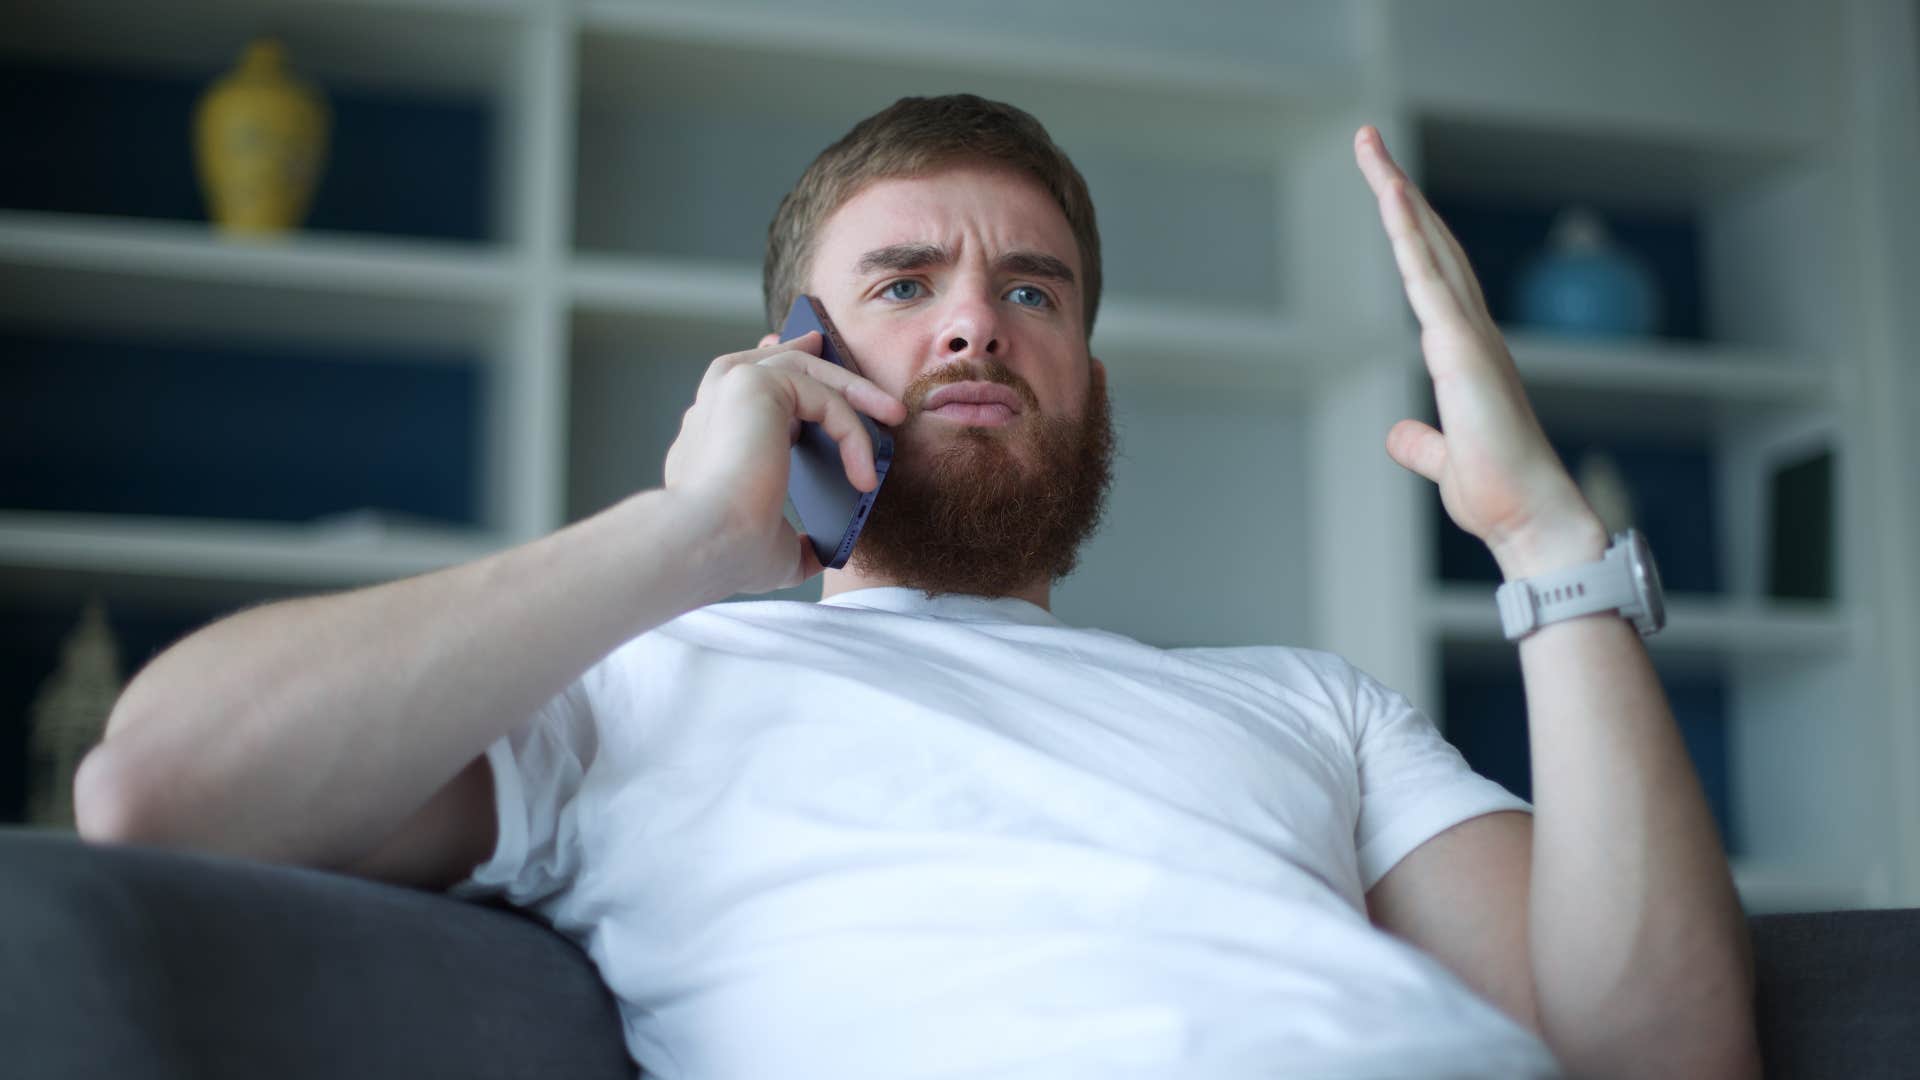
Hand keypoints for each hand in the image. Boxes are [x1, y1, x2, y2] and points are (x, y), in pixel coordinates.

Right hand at [662, 331, 906, 594]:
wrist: (706, 543)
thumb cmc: (728, 552)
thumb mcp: (773, 549)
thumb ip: (798, 541)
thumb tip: (822, 552)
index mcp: (709, 440)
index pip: (743, 395)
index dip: (779, 379)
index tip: (806, 373)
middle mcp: (714, 407)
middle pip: (769, 363)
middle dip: (810, 356)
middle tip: (846, 357)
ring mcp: (730, 390)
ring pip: (802, 369)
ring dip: (851, 388)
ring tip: (891, 413)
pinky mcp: (755, 385)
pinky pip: (823, 397)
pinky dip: (852, 431)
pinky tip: (864, 472)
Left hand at [1353, 126, 1606, 579]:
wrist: (1530, 519)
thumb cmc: (1497, 493)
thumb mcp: (1444, 461)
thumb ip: (1423, 444)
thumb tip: (1400, 437)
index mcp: (1466, 349)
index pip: (1431, 272)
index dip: (1409, 227)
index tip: (1386, 188)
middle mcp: (1471, 330)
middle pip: (1430, 241)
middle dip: (1396, 188)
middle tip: (1367, 140)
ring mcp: (1470, 334)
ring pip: (1429, 245)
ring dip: (1398, 193)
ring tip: (1369, 146)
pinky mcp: (1463, 348)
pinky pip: (1430, 279)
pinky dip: (1410, 234)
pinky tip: (1393, 195)